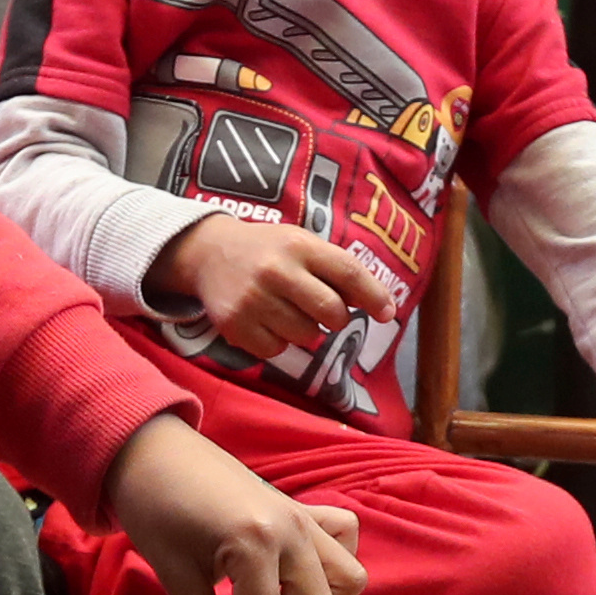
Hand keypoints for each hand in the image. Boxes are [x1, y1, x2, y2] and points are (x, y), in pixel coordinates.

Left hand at [98, 411, 365, 594]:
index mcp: (255, 544)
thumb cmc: (155, 505)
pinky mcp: (300, 508)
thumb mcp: (174, 572)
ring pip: (347, 575)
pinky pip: (342, 536)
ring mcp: (301, 515)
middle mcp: (291, 528)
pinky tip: (293, 575)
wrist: (149, 447)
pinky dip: (330, 563)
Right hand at [150, 213, 399, 364]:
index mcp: (299, 245)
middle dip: (337, 318)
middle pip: (332, 312)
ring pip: (306, 335)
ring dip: (305, 329)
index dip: (374, 296)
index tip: (388, 314)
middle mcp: (276, 270)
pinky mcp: (235, 325)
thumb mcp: (301, 244)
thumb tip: (381, 306)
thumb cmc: (268, 251)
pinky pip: (277, 350)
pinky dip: (278, 342)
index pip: (348, 272)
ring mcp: (253, 299)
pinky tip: (265, 320)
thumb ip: (335, 269)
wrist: (208, 253)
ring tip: (286, 309)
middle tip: (325, 311)